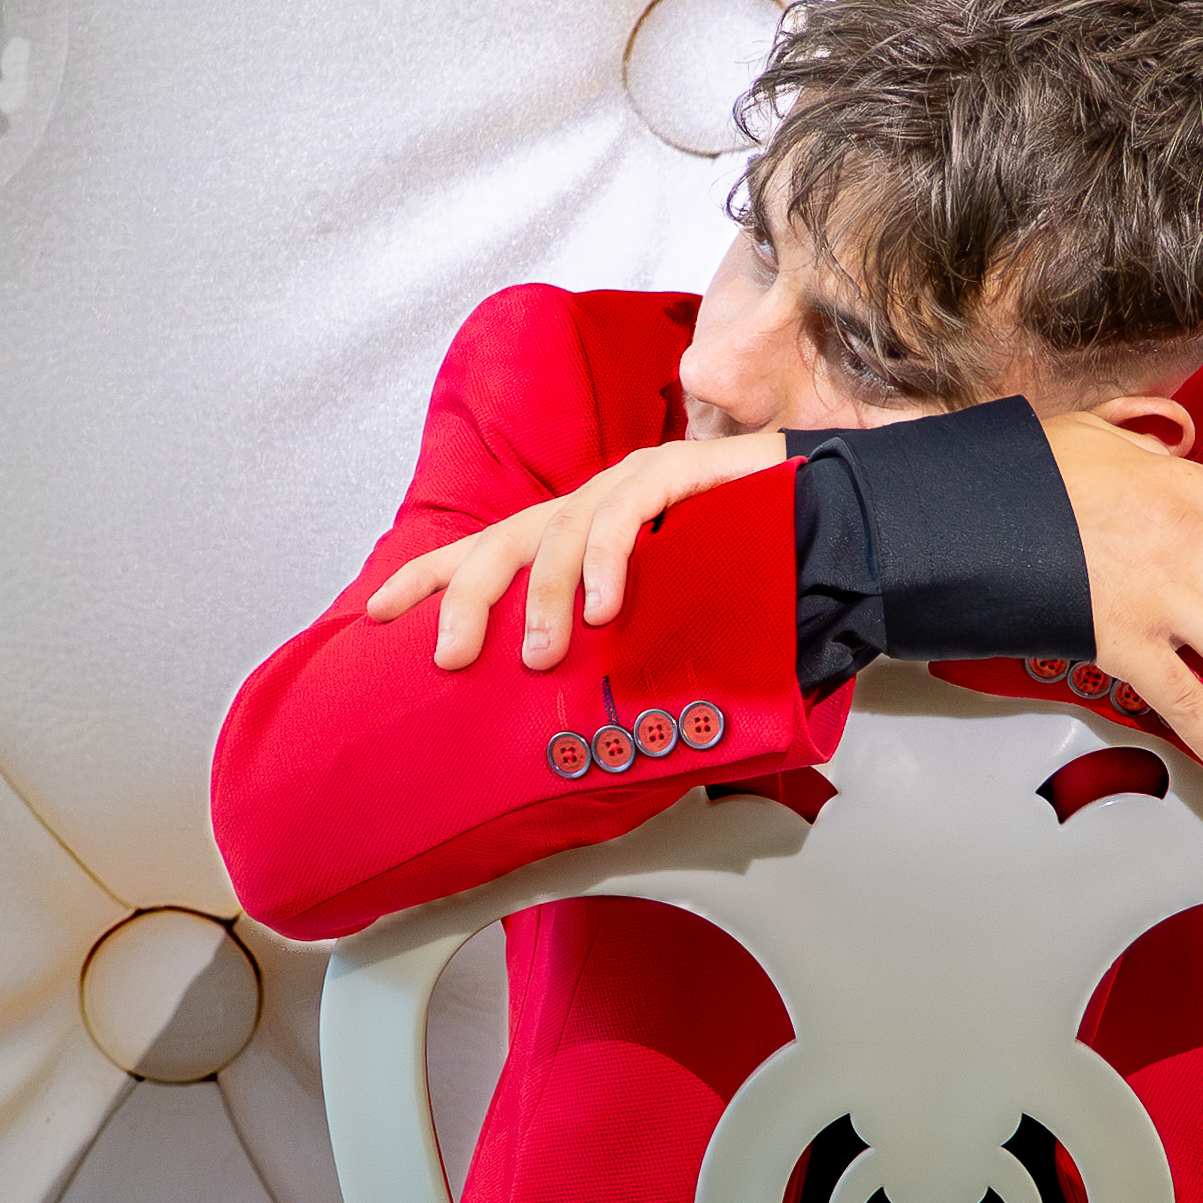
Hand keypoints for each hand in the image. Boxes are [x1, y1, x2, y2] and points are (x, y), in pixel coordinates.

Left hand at [365, 429, 788, 671]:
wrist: (827, 516)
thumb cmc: (743, 574)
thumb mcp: (664, 621)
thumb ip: (621, 654)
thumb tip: (580, 730)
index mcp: (575, 534)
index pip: (485, 550)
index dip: (428, 578)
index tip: (375, 614)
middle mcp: (590, 502)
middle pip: (503, 542)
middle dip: (463, 597)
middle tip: (449, 658)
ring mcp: (630, 483)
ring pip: (559, 534)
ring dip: (544, 600)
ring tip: (541, 655)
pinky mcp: (675, 472)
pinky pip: (625, 517)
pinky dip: (607, 565)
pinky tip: (604, 609)